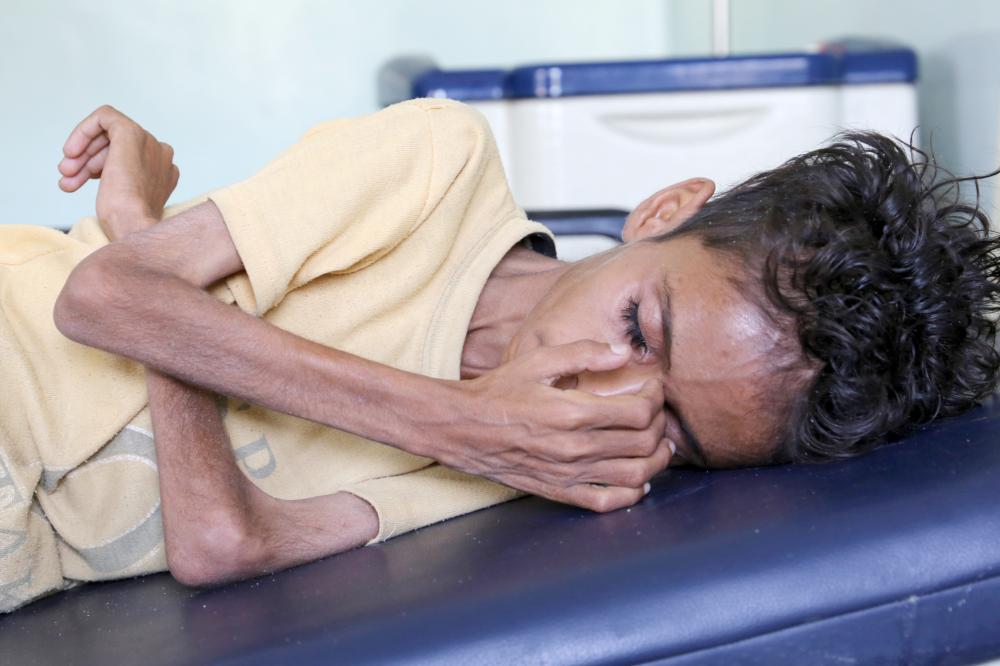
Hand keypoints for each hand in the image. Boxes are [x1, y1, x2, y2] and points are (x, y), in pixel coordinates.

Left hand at [58, 105, 179, 239]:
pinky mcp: (131, 132)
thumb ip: (120, 182)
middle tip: (67, 176)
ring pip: (108, 134)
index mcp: (164, 170)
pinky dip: (84, 130)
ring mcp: (149, 142)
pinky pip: (105, 117)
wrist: (133, 226)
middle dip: (87, 160)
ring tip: (65, 174)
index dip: (98, 164)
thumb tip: (94, 169)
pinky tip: (71, 151)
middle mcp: (161, 154)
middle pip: (116, 145)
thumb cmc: (127, 223)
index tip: (78, 179)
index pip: (127, 156)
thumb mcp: (125, 200)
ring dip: (82, 153)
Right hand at [442, 340, 673, 511]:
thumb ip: (583, 353)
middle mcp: (576, 448)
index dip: (656, 399)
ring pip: (634, 476)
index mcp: (573, 413)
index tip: (653, 389)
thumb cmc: (499, 391)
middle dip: (660, 426)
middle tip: (657, 413)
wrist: (461, 428)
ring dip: (656, 462)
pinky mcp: (558, 491)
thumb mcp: (537, 360)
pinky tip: (638, 483)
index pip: (639, 413)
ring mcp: (568, 474)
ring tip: (660, 447)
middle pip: (643, 444)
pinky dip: (631, 495)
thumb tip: (623, 353)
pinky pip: (606, 503)